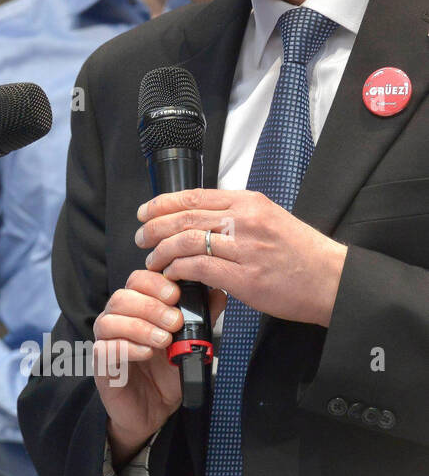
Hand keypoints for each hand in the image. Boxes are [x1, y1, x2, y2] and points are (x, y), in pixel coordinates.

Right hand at [93, 270, 226, 465]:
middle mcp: (117, 320)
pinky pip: (106, 349)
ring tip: (164, 340)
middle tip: (176, 322)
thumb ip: (201, 319)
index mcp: (137, 309)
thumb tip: (218, 294)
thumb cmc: (165, 375)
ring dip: (140, 326)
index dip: (154, 283)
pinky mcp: (101, 365)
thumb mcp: (189, 345)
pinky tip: (147, 354)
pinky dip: (128, 348)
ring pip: (110, 320)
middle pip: (122, 297)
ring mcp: (106, 341)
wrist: (153, 412)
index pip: (136, 281)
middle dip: (151, 306)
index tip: (176, 294)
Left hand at [136, 189, 346, 326]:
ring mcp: (246, 249)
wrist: (333, 280)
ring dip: (162, 252)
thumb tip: (200, 217)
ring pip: (187, 242)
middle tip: (142, 238)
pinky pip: (200, 268)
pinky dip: (179, 270)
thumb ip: (236, 215)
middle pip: (184, 217)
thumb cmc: (302, 253)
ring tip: (153, 260)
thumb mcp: (270, 218)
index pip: (194, 196)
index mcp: (249, 203)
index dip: (162, 204)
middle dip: (154, 228)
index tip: (145, 211)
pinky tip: (173, 275)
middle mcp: (245, 221)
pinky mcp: (246, 278)